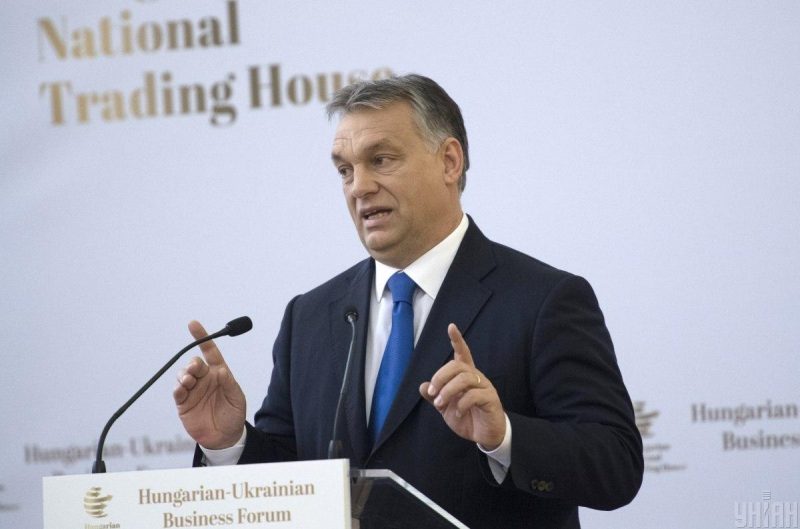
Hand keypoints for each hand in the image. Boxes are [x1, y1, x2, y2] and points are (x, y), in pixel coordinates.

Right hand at [173, 320, 246, 448]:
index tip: (193, 324)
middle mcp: (204, 379)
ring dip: (184, 374)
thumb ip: (229, 384)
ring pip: (183, 374)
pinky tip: (182, 389)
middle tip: (194, 370)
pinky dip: (178, 388)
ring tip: (189, 381)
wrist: (225, 438)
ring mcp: (193, 390)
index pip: (209, 351)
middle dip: (192, 363)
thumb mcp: (237, 398)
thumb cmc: (234, 415)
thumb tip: (220, 370)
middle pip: (193, 363)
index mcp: (219, 373)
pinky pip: (177, 391)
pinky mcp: (184, 403)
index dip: (203, 337)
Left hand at [419, 323, 505, 449]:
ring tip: (440, 404)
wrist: (485, 436)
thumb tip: (423, 386)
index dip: (457, 340)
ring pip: (465, 378)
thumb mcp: (446, 408)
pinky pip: (474, 395)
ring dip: (448, 391)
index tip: (451, 327)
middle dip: (440, 376)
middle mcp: (476, 378)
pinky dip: (461, 404)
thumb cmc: (467, 417)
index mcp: (465, 377)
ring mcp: (485, 387)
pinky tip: (458, 412)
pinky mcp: (490, 399)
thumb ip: (435, 397)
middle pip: (457, 365)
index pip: (462, 353)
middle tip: (433, 393)